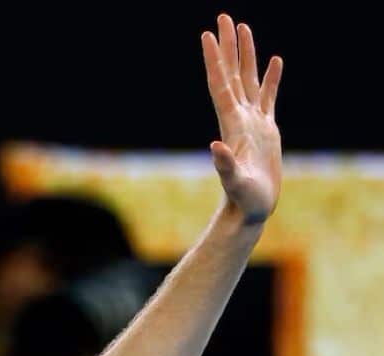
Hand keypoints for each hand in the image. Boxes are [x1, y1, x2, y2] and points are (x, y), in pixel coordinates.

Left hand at [202, 14, 282, 223]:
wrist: (250, 211)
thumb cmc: (243, 200)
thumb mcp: (235, 183)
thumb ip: (225, 166)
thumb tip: (215, 147)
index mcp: (232, 124)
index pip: (221, 84)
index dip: (215, 60)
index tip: (208, 35)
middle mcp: (239, 118)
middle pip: (232, 74)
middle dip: (228, 46)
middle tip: (223, 17)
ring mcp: (253, 122)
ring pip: (249, 80)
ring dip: (246, 55)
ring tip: (244, 28)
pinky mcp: (266, 130)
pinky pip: (269, 97)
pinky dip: (271, 78)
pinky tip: (274, 61)